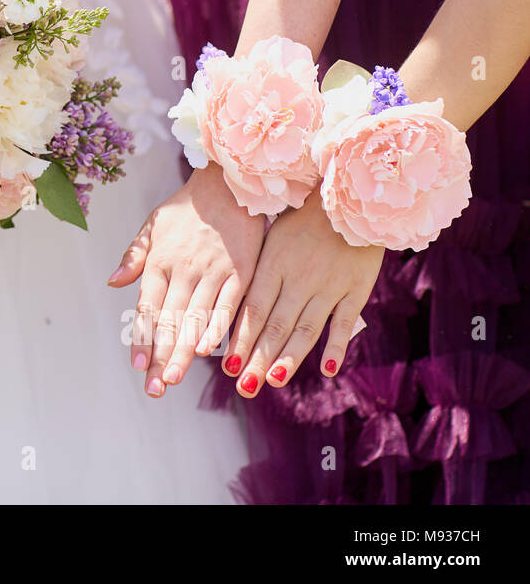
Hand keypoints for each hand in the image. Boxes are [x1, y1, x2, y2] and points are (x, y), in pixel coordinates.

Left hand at [109, 163, 266, 396]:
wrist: (228, 182)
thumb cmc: (186, 208)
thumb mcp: (152, 225)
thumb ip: (134, 256)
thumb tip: (113, 282)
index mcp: (160, 262)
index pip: (148, 309)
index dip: (143, 339)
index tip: (139, 366)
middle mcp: (184, 271)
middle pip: (170, 321)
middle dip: (162, 357)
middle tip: (155, 388)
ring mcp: (214, 272)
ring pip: (196, 319)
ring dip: (185, 351)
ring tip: (175, 378)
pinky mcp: (242, 272)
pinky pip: (229, 306)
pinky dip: (219, 329)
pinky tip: (211, 352)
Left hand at [223, 191, 382, 396]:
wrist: (348, 197)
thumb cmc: (301, 217)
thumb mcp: (269, 237)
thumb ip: (254, 271)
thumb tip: (230, 305)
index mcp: (272, 264)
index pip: (252, 309)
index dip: (240, 338)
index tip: (227, 366)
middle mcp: (298, 278)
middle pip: (275, 325)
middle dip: (258, 358)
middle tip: (244, 386)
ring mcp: (328, 284)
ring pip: (306, 327)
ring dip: (289, 357)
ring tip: (274, 381)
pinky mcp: (356, 288)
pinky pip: (344, 321)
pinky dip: (336, 345)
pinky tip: (327, 369)